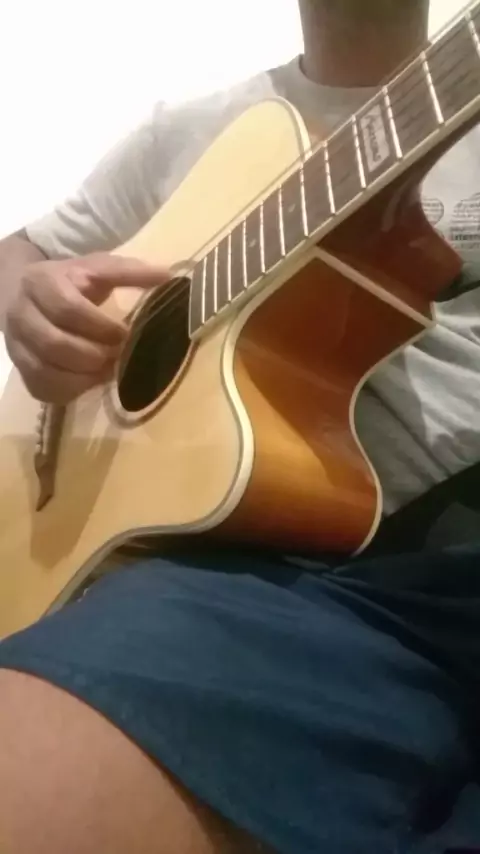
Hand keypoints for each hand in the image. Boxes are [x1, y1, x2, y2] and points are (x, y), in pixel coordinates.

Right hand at [5, 252, 168, 403]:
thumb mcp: (95, 268)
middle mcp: (20, 315)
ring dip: (84, 376)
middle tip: (118, 355)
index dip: (100, 326)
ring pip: (46, 371)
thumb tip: (168, 275)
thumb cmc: (69, 282)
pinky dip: (72, 389)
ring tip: (108, 369)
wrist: (23, 292)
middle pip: (54, 344)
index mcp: (40, 283)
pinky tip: (91, 380)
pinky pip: (43, 389)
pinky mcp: (20, 370)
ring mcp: (16, 345)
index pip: (68, 309)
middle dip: (93, 354)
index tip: (125, 333)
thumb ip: (128, 272)